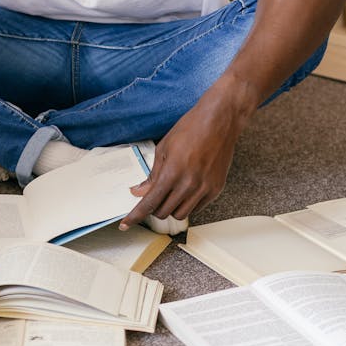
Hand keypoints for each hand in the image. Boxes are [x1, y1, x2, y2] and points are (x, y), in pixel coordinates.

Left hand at [119, 87, 243, 230]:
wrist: (219, 121)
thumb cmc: (190, 129)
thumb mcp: (164, 148)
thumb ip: (152, 174)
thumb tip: (139, 192)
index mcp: (172, 172)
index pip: (149, 203)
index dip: (135, 216)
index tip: (126, 224)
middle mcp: (189, 184)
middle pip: (164, 213)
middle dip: (153, 209)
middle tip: (153, 198)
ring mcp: (204, 188)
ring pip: (180, 214)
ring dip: (170, 208)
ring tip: (170, 192)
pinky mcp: (216, 189)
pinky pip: (197, 208)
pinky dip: (187, 204)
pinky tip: (185, 190)